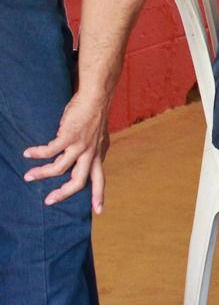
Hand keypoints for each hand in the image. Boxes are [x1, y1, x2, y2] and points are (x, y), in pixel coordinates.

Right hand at [23, 89, 110, 211]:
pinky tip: (28, 153)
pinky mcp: (68, 136)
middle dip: (63, 193)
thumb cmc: (94, 116)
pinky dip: (37, 153)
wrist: (96, 97)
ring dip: (41, 173)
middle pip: (79, 181)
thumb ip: (90, 151)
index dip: (98, 195)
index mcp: (98, 154)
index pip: (100, 179)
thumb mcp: (97, 137)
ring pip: (59, 168)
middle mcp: (91, 153)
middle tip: (49, 201)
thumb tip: (77, 161)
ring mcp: (80, 145)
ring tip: (28, 177)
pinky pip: (49, 151)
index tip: (98, 211)